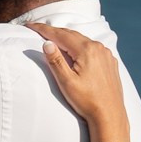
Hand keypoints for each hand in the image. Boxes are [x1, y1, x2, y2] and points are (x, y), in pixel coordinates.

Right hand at [29, 24, 131, 141]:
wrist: (109, 115)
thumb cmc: (87, 101)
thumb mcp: (67, 82)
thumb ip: (56, 61)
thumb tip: (47, 43)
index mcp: (86, 50)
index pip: (60, 35)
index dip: (43, 29)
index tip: (30, 25)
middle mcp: (98, 48)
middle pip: (71, 35)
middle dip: (54, 32)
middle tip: (38, 29)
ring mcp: (106, 55)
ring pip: (83, 41)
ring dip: (67, 39)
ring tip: (54, 39)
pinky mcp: (110, 62)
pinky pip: (93, 49)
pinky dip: (80, 46)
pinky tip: (75, 51)